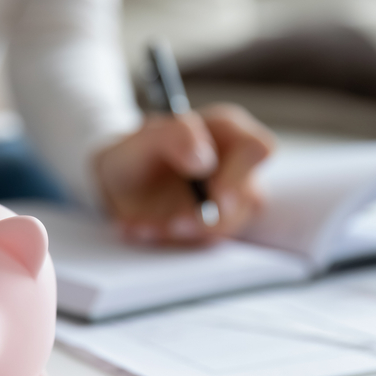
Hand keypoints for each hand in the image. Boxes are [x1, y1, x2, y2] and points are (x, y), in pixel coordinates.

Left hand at [94, 103, 273, 244]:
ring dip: (186, 233)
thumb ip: (175, 136)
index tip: (216, 195)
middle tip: (175, 223)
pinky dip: (169, 241)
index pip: (259, 148)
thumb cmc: (137, 152)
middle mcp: (236, 167)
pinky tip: (143, 229)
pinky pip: (200, 243)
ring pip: (227, 227)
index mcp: (228, 132)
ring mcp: (227, 201)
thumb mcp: (144, 138)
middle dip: (211, 218)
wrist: (117, 182)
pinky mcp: (211, 229)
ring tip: (146, 225)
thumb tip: (203, 160)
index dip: (243, 173)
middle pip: (248, 199)